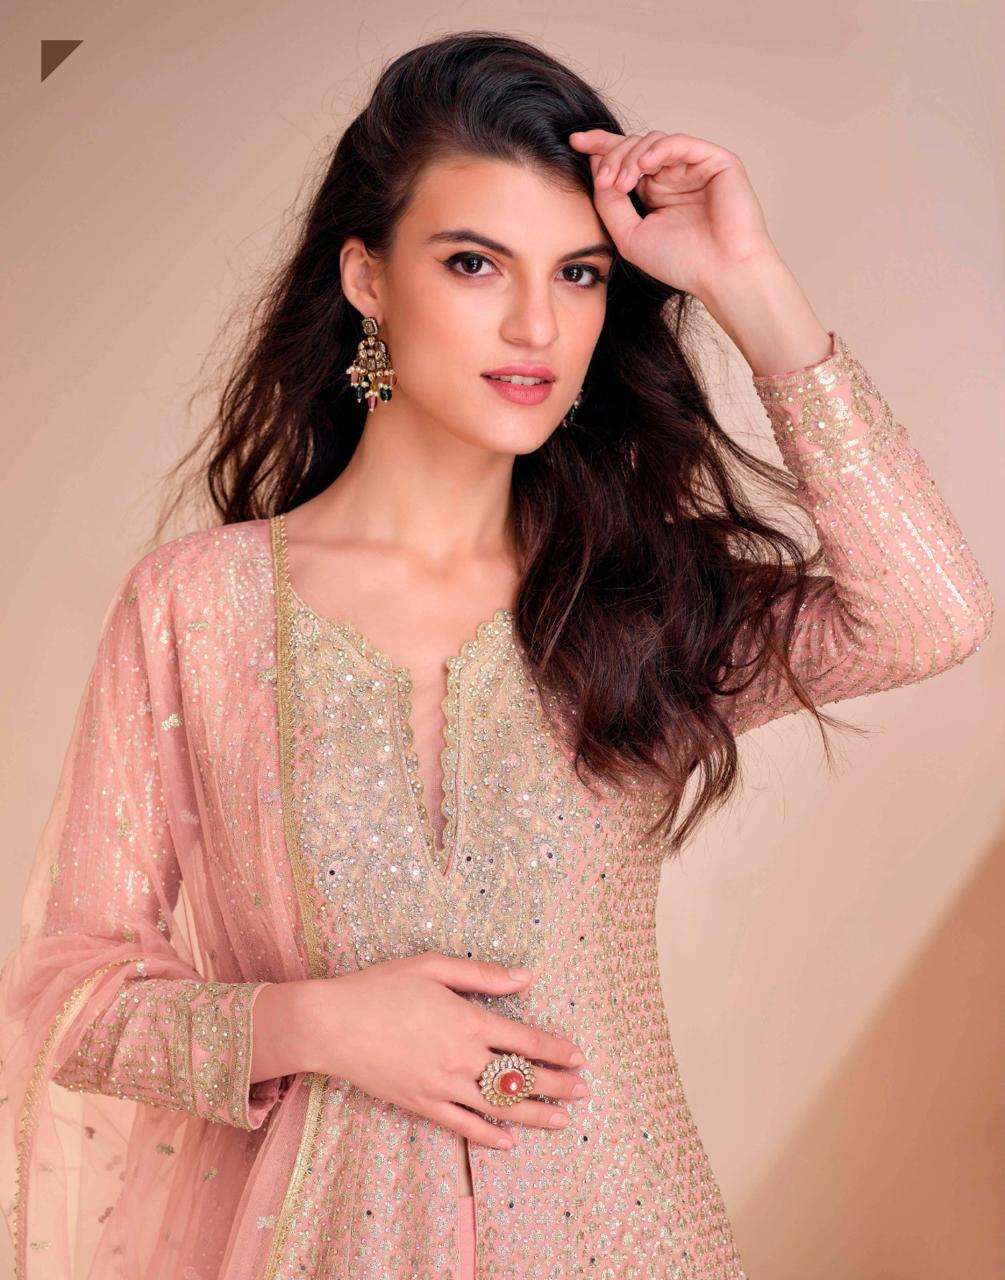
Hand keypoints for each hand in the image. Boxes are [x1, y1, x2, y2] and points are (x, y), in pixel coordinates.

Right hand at [292, 951, 589, 1149]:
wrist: (332, 1024)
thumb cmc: (381, 987)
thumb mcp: (433, 966)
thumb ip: (483, 975)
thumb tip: (526, 978)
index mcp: (469, 1021)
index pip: (527, 1041)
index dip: (557, 1050)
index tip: (579, 1056)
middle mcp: (462, 1059)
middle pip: (521, 1077)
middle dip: (558, 1084)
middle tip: (584, 1090)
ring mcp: (442, 1086)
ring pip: (499, 1108)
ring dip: (536, 1115)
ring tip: (563, 1120)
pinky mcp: (422, 1105)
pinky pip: (463, 1126)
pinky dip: (489, 1135)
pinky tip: (508, 1141)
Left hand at [568, 128, 780, 299]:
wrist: (721, 274)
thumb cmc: (681, 262)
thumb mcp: (630, 235)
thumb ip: (609, 204)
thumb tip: (595, 167)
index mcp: (655, 192)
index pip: (625, 160)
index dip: (600, 147)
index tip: (574, 142)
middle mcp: (674, 176)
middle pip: (634, 146)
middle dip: (612, 156)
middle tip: (603, 179)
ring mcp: (694, 167)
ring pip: (653, 142)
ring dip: (631, 157)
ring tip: (622, 183)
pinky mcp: (716, 161)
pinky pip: (680, 142)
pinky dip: (657, 149)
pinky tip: (644, 166)